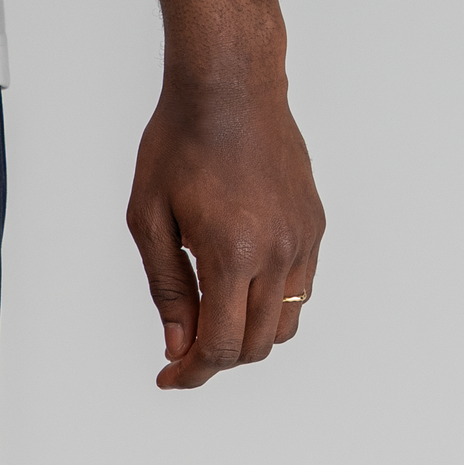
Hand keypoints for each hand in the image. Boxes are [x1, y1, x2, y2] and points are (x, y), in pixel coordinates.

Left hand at [128, 77, 325, 389]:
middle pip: (253, 346)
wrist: (231, 86)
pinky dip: (269, 307)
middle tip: (183, 353)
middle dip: (216, 361)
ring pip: (284, 325)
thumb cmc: (180, 144)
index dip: (192, 374)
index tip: (169, 378)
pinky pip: (300, 291)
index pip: (219, 346)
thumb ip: (167, 289)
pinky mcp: (314, 225)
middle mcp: (277, 252)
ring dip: (246, 339)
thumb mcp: (149, 220)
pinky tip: (237, 291)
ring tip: (211, 323)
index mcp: (232, 253)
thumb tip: (177, 345)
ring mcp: (302, 239)